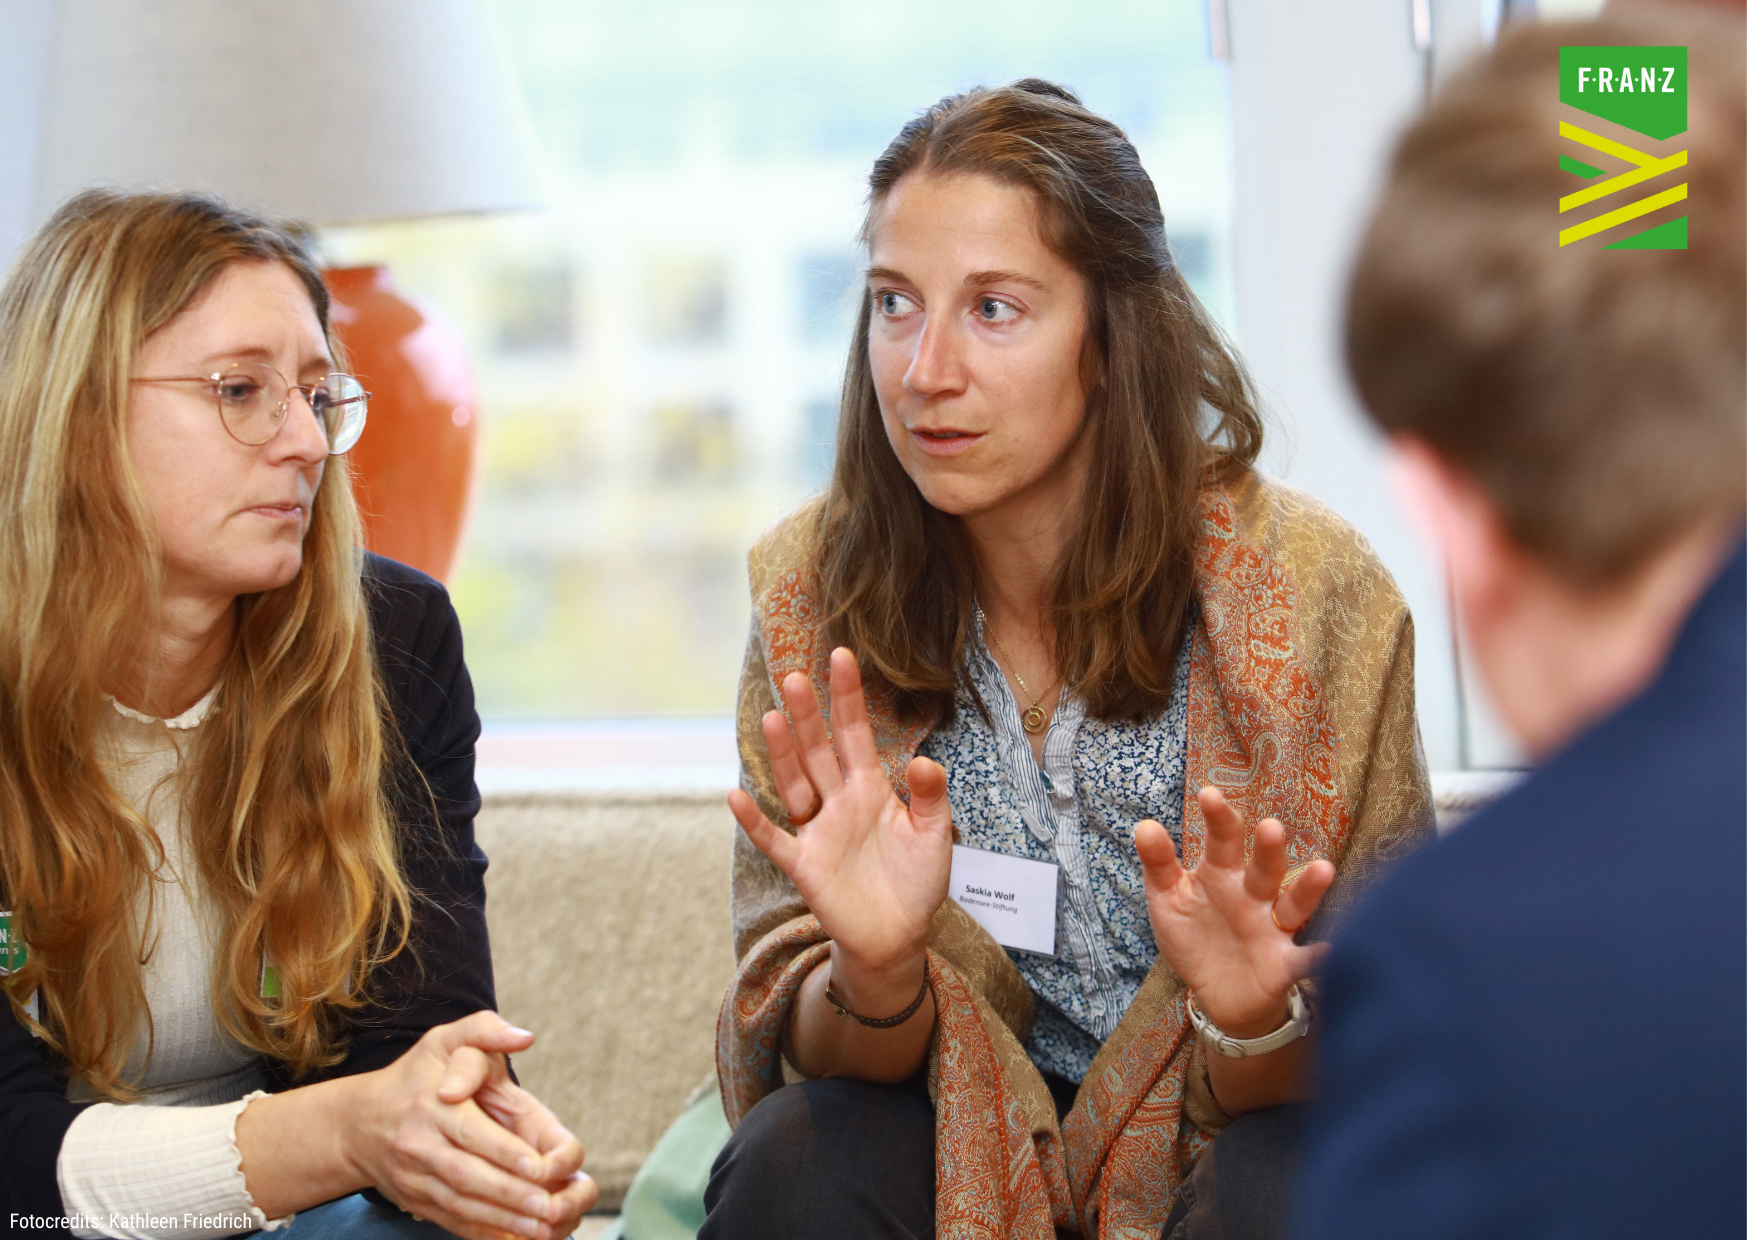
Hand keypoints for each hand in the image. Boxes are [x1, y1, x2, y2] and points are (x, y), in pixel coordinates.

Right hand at [349, 1011, 580, 1239]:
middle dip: (510, 1194)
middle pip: (468, 1175)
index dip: (505, 1152)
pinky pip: (452, 1222)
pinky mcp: (417, 1202)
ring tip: (543, 1227)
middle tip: (550, 1206)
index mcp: (430, 1107)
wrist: (357, 1124)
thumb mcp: (443, 1040)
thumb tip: (524, 1036)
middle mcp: (420, 1146)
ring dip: (503, 1219)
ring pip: (461, 1205)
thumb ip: (484, 1030)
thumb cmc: (414, 1076)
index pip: (470, 1133)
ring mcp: (415, 1180)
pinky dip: (483, 1233)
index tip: (539, 1166)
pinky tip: (515, 1237)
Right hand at [728, 647, 952, 992]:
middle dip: (806, 714)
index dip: (847, 697)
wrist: (898, 936)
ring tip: (771, 718)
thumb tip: (926, 760)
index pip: (855, 733)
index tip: (841, 656)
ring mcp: (818, 831)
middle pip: (818, 750)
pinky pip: (775, 840)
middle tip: (791, 676)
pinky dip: (755, 821)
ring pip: (795, 784)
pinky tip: (737, 796)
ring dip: (782, 754)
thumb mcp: (934, 835)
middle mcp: (839, 801)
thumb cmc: (917, 881)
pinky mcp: (805, 866)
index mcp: (871, 788)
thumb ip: (930, 797)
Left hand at [1136, 787, 1334, 1037]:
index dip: (1218, 818)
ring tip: (1323, 869)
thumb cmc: (1195, 935)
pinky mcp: (1284, 964)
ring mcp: (1273, 928)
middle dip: (1269, 849)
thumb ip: (1159, 864)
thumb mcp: (1169, 898)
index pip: (1222, 841)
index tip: (1209, 795)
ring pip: (1294, 904)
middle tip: (1271, 827)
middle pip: (1264, 868)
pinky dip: (1317, 958)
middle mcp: (1253, 895)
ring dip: (1308, 889)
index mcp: (1222, 874)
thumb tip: (1144, 825)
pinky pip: (1304, 960)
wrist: (1217, 992)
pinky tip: (1330, 953)